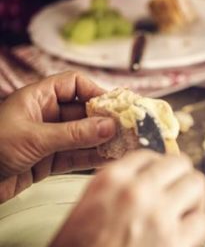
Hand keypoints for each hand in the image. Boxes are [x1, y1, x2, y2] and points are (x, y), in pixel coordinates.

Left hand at [0, 71, 115, 201]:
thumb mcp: (35, 138)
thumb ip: (74, 134)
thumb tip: (107, 126)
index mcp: (37, 98)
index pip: (74, 84)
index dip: (95, 91)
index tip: (115, 105)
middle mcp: (44, 116)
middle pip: (83, 112)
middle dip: (105, 120)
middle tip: (127, 128)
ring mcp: (47, 139)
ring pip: (82, 136)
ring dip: (102, 141)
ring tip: (124, 144)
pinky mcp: (46, 162)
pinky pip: (75, 157)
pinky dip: (92, 159)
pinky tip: (108, 159)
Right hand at [27, 150, 204, 246]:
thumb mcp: (87, 204)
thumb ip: (117, 187)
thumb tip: (145, 180)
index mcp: (112, 179)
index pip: (150, 155)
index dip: (159, 168)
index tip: (162, 179)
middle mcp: (138, 191)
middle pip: (180, 164)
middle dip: (181, 178)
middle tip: (179, 194)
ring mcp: (159, 215)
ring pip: (197, 185)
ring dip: (194, 198)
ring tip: (186, 212)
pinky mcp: (175, 243)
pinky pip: (204, 221)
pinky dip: (199, 226)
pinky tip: (188, 234)